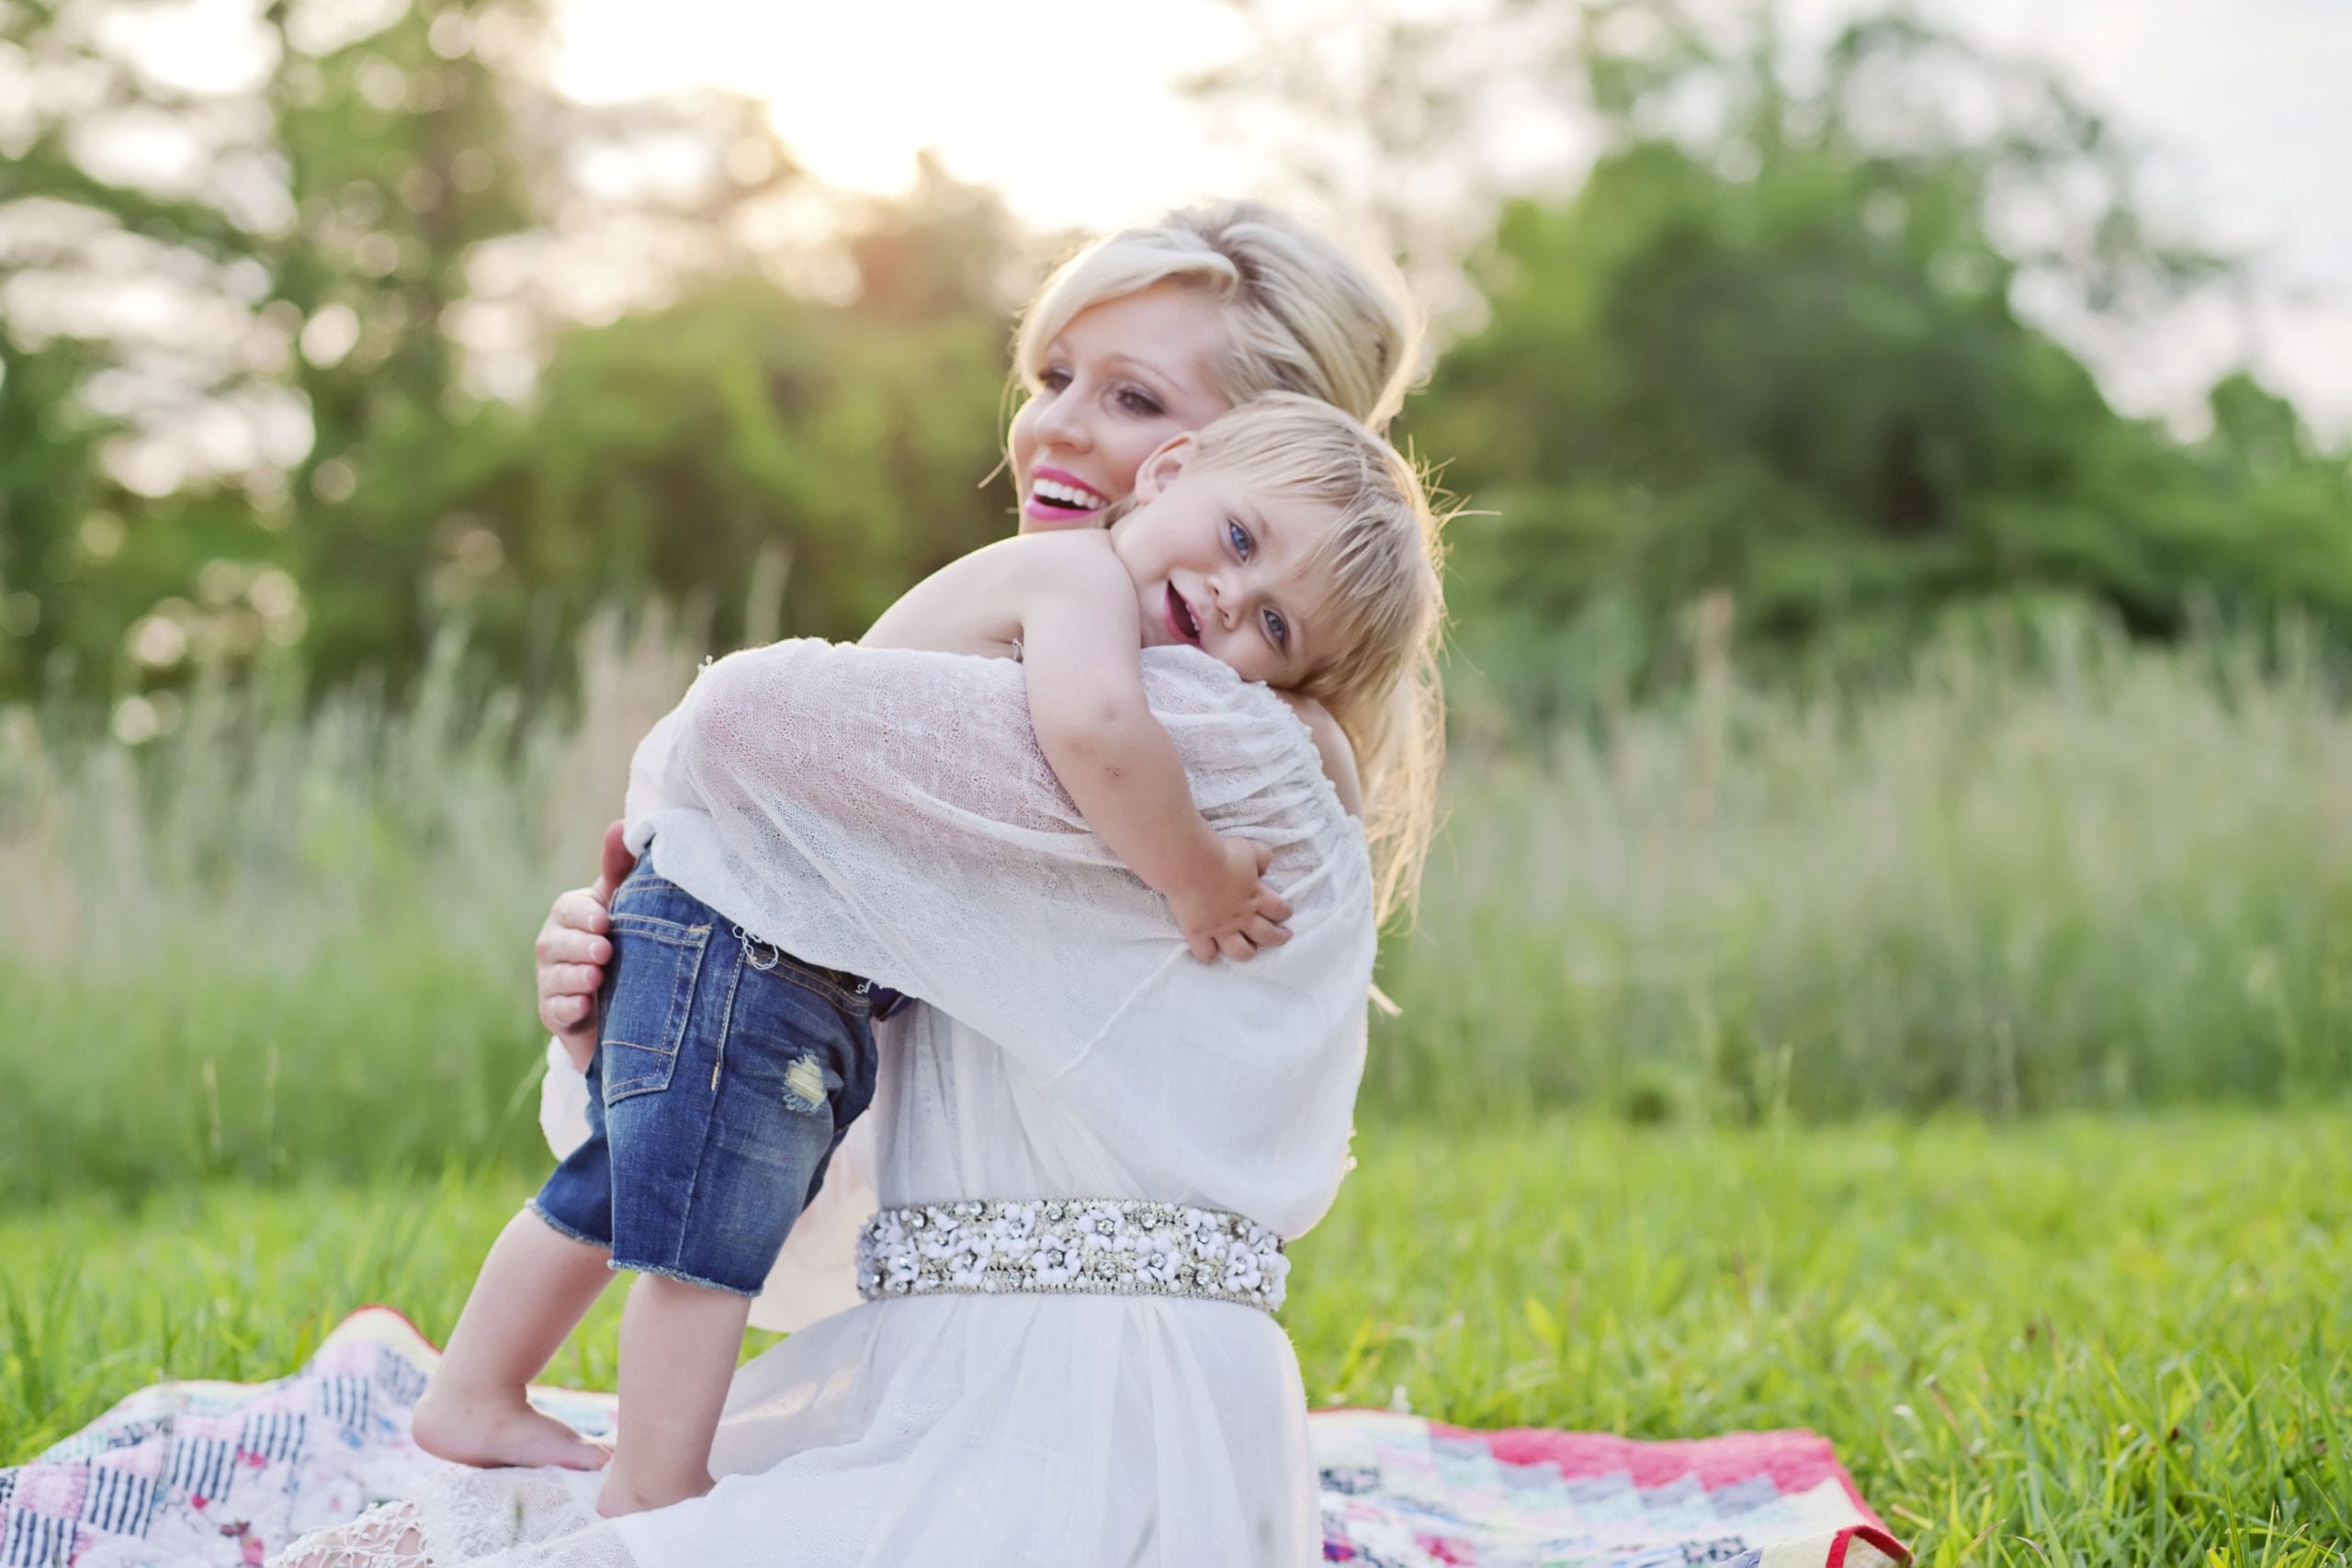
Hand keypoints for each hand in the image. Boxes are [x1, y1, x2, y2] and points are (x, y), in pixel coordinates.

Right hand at [537, 820, 635, 1070]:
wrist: (623, 998)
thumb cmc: (625, 938)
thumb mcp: (624, 903)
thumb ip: (620, 867)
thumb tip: (621, 824)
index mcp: (570, 915)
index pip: (567, 909)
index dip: (583, 915)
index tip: (605, 920)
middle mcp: (554, 945)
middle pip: (555, 943)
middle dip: (579, 946)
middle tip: (604, 950)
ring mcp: (551, 980)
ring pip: (555, 977)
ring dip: (576, 977)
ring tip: (598, 978)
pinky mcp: (555, 1013)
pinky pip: (555, 1010)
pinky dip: (569, 1007)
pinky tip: (585, 1006)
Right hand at [1167, 836, 1293, 962]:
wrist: (1192, 863)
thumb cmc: (1223, 854)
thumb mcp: (1252, 849)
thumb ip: (1263, 858)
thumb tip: (1263, 869)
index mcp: (1256, 896)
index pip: (1279, 909)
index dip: (1285, 912)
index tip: (1287, 913)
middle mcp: (1241, 917)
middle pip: (1266, 934)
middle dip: (1278, 937)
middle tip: (1283, 937)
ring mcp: (1220, 928)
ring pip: (1240, 951)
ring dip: (1248, 952)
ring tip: (1250, 951)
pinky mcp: (1198, 933)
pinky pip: (1205, 952)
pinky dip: (1209, 954)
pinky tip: (1211, 951)